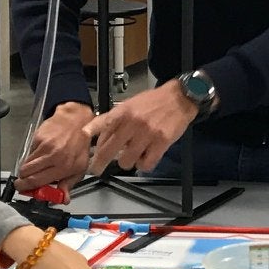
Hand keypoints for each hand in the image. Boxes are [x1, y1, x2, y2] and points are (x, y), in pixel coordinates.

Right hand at [17, 103, 93, 189]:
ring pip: (25, 163)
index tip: (23, 190)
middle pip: (27, 173)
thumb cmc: (80, 145)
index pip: (38, 181)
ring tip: (33, 169)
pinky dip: (31, 156)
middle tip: (22, 182)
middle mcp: (54, 157)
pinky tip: (40, 154)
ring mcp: (45, 146)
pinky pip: (29, 152)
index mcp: (64, 167)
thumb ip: (69, 184)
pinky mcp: (39, 138)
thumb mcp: (80, 167)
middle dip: (22, 180)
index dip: (27, 188)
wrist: (76, 122)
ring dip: (26, 169)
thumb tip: (64, 199)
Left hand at [82, 83, 199, 176]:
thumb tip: (89, 131)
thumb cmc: (152, 102)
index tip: (92, 155)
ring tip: (131, 156)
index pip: (101, 132)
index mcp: (122, 112)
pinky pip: (146, 164)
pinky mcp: (161, 143)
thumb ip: (109, 118)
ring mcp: (147, 134)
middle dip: (99, 164)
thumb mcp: (127, 104)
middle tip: (96, 170)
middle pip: (108, 151)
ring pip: (126, 161)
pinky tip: (144, 158)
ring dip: (126, 162)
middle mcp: (132, 123)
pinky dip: (143, 165)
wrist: (179, 98)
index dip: (95, 146)